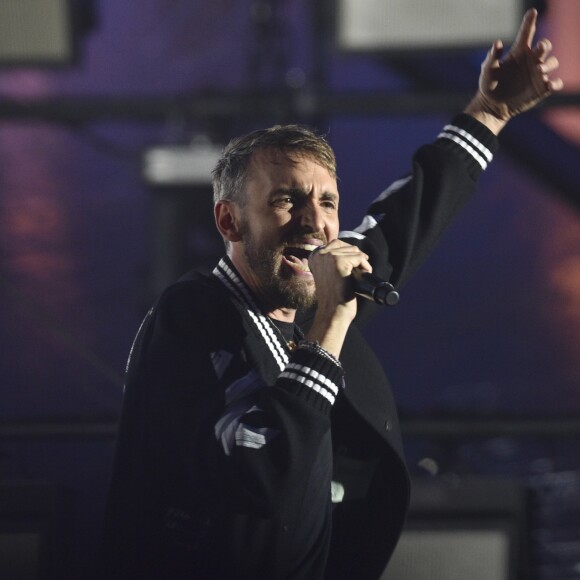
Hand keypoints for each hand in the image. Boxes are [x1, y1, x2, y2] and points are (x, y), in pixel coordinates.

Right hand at [306, 240, 370, 356]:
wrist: (333, 311)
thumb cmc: (332, 296)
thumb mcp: (327, 274)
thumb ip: (331, 262)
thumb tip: (351, 249)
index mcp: (314, 256)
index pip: (335, 242)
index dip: (348, 251)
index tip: (354, 263)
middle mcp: (320, 254)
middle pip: (346, 245)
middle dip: (356, 256)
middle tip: (361, 269)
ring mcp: (329, 257)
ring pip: (354, 251)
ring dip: (362, 261)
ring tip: (362, 273)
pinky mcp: (340, 262)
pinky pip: (360, 257)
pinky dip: (366, 265)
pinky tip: (365, 273)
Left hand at [465, 8, 563, 133]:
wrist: (492, 106)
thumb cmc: (489, 86)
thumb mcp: (487, 71)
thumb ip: (492, 57)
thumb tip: (497, 43)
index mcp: (519, 52)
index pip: (527, 32)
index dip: (530, 21)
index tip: (531, 12)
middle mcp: (531, 60)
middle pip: (545, 46)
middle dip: (544, 45)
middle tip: (539, 48)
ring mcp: (538, 74)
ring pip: (552, 62)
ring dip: (548, 64)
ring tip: (539, 71)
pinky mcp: (541, 88)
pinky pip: (555, 83)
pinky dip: (555, 83)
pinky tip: (549, 85)